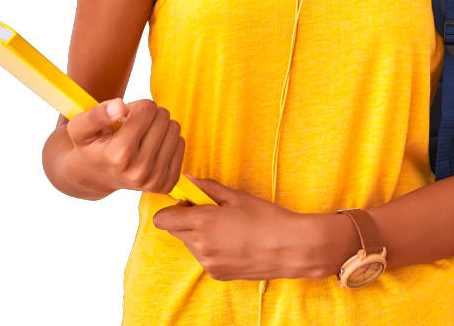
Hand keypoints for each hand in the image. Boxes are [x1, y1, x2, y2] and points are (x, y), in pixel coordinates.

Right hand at [65, 98, 185, 195]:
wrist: (98, 176)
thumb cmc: (92, 146)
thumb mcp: (80, 128)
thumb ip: (96, 114)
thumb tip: (119, 106)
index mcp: (118, 155)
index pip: (146, 109)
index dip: (135, 106)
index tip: (124, 118)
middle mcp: (138, 171)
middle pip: (162, 116)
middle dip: (149, 114)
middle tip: (133, 126)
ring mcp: (155, 179)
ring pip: (174, 127)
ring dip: (159, 125)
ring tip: (142, 135)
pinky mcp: (168, 182)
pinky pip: (181, 142)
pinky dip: (167, 139)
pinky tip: (151, 146)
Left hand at [152, 174, 323, 280]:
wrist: (290, 248)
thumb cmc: (265, 218)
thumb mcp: (236, 197)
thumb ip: (207, 188)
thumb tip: (188, 180)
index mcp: (202, 222)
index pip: (163, 219)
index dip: (172, 208)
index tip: (187, 201)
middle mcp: (200, 245)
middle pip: (175, 230)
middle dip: (186, 219)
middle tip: (211, 210)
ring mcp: (207, 262)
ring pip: (189, 244)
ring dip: (198, 234)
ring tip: (227, 226)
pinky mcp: (216, 274)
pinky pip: (203, 256)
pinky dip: (210, 247)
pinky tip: (232, 241)